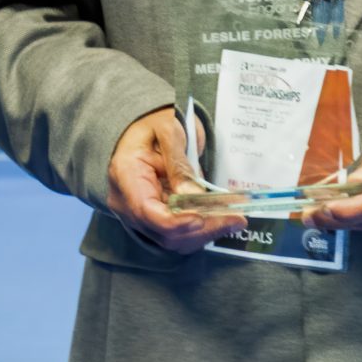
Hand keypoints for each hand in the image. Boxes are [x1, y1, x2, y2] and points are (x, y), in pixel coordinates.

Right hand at [107, 109, 243, 253]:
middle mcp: (127, 202)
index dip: (176, 221)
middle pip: (164, 232)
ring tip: (235, 219)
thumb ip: (180, 164)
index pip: (147, 211)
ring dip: (206, 233)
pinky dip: (201, 231)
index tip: (203, 217)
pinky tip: (221, 219)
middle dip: (203, 228)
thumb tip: (194, 195)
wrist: (142, 127)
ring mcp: (139, 214)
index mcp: (125, 176)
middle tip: (236, 218)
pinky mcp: (154, 219)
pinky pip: (177, 234)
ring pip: (174, 239)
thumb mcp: (168, 131)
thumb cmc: (153, 122)